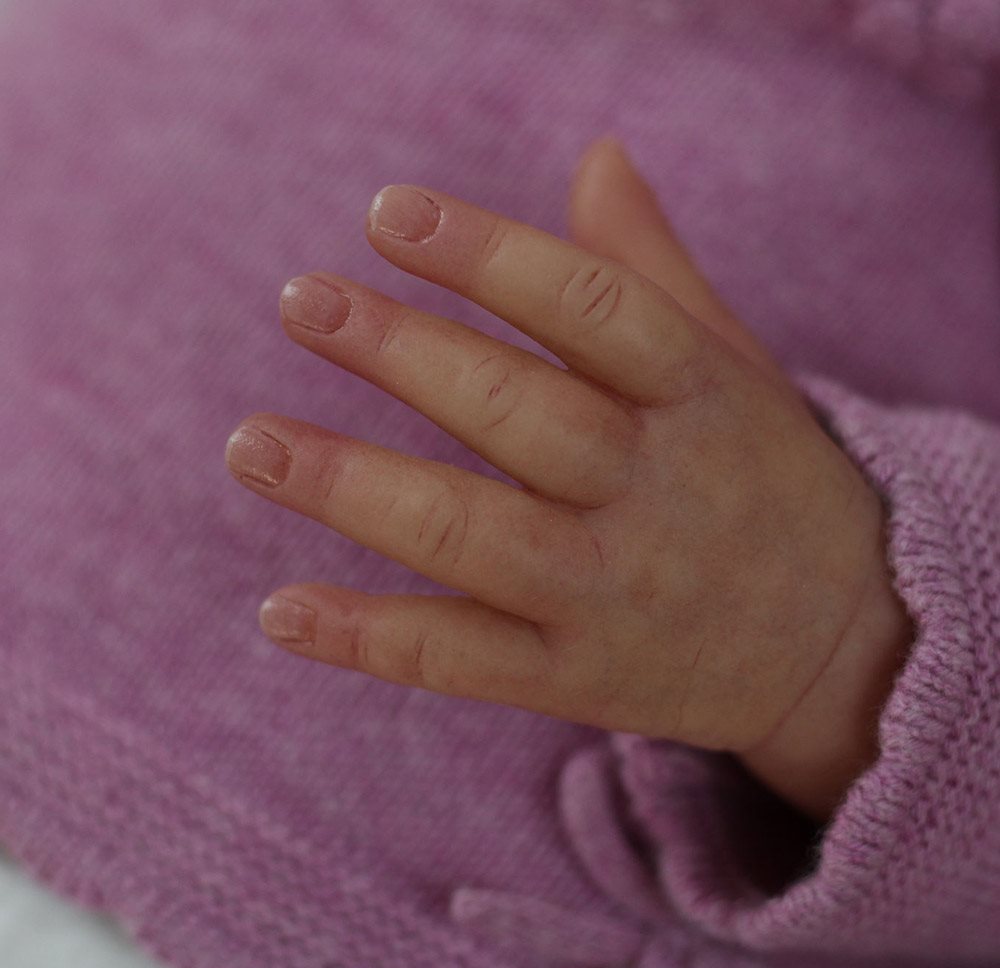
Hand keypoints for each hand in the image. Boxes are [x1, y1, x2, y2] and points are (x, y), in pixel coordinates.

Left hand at [225, 138, 912, 820]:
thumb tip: (597, 154)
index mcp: (701, 398)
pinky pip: (464, 659)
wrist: (843, 647)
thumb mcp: (736, 371)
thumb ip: (654, 271)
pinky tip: (280, 610)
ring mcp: (614, 596)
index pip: (592, 310)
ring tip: (252, 444)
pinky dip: (368, 639)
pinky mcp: (580, 682)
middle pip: (518, 416)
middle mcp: (656, 495)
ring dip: (355, 489)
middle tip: (302, 303)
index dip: (490, 256)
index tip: (388, 213)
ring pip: (474, 537)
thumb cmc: (766, 482)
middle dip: (404, 356)